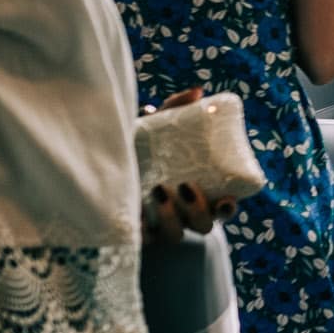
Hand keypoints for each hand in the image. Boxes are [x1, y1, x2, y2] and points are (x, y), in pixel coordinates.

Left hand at [141, 90, 237, 244]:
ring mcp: (160, 228)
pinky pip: (144, 242)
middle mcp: (184, 217)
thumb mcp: (158, 129)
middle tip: (183, 185)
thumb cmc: (142, 148)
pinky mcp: (136, 235)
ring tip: (157, 191)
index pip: (223, 210)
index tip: (226, 198)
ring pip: (176, 235)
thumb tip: (198, 91)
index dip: (228, 209)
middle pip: (203, 226)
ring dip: (171, 217)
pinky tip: (137, 215)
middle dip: (197, 210)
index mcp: (198, 196)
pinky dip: (142, 230)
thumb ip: (175, 109)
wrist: (105, 172)